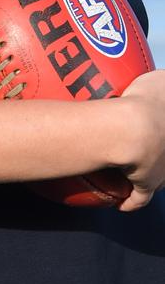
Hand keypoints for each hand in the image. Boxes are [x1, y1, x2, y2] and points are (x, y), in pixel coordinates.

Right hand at [114, 69, 164, 211]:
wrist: (135, 129)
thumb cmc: (150, 101)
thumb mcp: (162, 78)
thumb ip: (164, 79)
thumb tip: (162, 78)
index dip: (161, 133)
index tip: (155, 132)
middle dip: (160, 155)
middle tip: (149, 149)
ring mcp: (164, 170)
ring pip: (161, 177)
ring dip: (152, 176)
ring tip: (139, 170)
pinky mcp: (147, 184)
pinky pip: (140, 198)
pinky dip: (132, 202)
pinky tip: (124, 205)